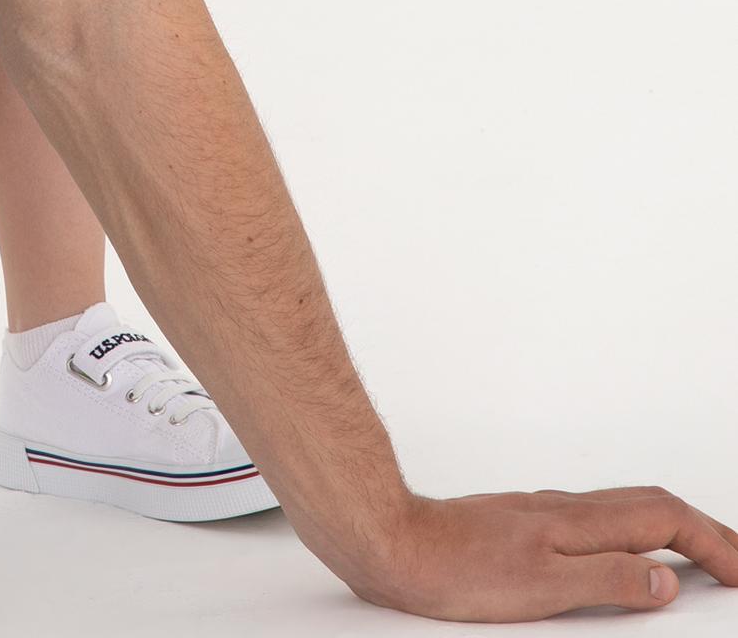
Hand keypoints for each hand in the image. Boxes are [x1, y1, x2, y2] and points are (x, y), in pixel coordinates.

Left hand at [341, 484, 737, 619]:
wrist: (391, 543)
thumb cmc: (456, 571)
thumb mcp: (543, 588)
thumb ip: (608, 580)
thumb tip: (666, 578)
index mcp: (579, 521)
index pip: (666, 522)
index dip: (714, 544)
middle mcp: (565, 509)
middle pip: (653, 505)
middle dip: (705, 529)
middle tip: (736, 561)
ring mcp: (544, 513)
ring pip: (625, 507)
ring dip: (672, 527)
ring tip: (699, 553)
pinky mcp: (523, 524)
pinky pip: (597, 518)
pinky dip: (633, 531)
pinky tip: (623, 551)